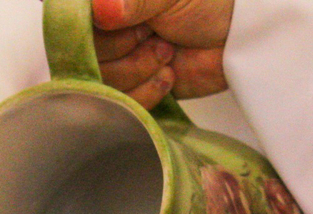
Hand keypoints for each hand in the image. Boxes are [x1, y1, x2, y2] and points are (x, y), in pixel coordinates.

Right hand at [92, 0, 232, 105]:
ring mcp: (115, 62)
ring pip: (101, 84)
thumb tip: (101, 9)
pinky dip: (146, 93)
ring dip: (139, 71)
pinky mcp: (130, 89)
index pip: (73, 27)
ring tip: (167, 52)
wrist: (239, 36)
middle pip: (84, 59)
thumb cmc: (207, 1)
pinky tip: (167, 74)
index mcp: (104, 4)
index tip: (134, 26)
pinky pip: (120, 105)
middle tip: (156, 36)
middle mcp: (102, 31)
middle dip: (126, 53)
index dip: (103, 35)